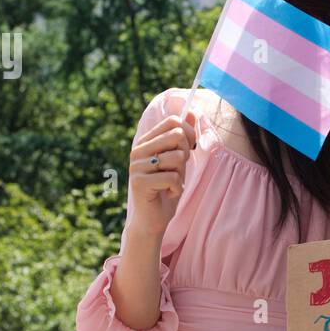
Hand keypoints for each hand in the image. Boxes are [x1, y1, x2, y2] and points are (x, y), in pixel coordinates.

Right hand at [127, 112, 199, 239]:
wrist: (153, 220)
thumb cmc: (167, 188)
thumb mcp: (178, 161)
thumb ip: (183, 138)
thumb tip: (192, 110)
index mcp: (146, 141)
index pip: (173, 122)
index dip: (188, 133)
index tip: (188, 149)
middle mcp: (138, 150)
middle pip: (177, 135)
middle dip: (185, 155)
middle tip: (177, 170)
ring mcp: (136, 165)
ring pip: (177, 157)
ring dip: (180, 175)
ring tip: (170, 183)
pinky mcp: (139, 181)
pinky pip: (172, 177)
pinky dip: (176, 188)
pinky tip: (167, 193)